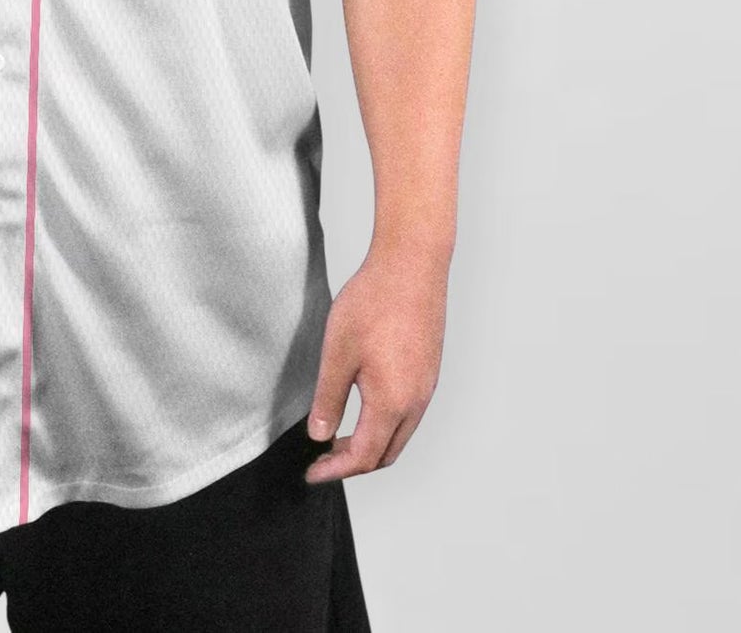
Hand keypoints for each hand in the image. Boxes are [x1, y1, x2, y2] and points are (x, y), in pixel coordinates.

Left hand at [303, 247, 447, 482]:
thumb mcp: (338, 352)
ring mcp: (426, 387)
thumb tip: (319, 434)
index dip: (335, 470)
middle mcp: (415, 402)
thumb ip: (328, 398)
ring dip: (370, 444)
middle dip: (353, 463)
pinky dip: (384, 425)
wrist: (412, 266)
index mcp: (392, 403)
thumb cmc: (373, 303)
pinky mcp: (428, 371)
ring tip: (337, 437)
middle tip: (322, 460)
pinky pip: (408, 414)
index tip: (311, 473)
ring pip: (399, 434)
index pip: (363, 456)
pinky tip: (363, 408)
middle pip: (386, 453)